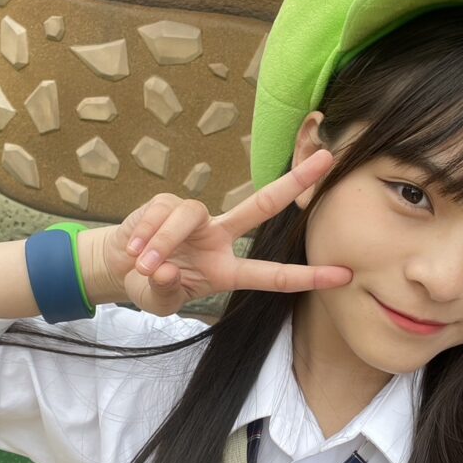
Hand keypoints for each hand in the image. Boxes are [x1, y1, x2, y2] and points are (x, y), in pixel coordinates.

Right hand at [102, 150, 351, 314]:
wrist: (120, 266)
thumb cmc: (151, 286)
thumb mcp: (159, 302)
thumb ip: (165, 292)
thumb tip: (164, 271)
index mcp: (226, 270)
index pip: (272, 274)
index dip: (307, 276)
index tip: (343, 275)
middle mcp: (219, 238)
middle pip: (262, 205)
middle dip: (294, 183)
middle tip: (327, 160)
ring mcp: (195, 218)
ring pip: (188, 215)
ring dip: (163, 242)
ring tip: (143, 264)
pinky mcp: (166, 202)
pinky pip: (159, 213)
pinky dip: (144, 235)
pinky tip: (133, 251)